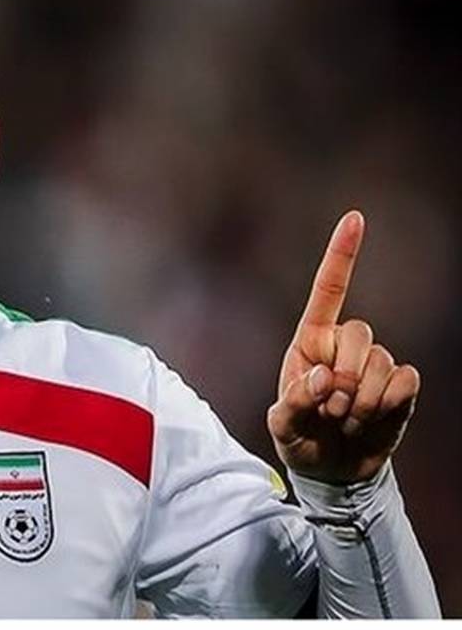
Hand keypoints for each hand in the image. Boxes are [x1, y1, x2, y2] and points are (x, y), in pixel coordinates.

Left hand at [268, 210, 420, 483]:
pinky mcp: (400, 389)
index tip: (355, 217)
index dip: (342, 254)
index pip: (328, 290)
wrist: (332, 472)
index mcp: (309, 342)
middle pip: (358, 331)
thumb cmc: (300, 440)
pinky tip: (371, 421)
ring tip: (343, 421)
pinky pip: (406, 380)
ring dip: (361, 398)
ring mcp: (374, 366)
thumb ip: (293, 402)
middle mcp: (343, 347)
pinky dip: (388, 404)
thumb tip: (320, 378)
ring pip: (382, 360)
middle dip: (344, 375)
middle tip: (328, 410)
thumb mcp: (282, 426)